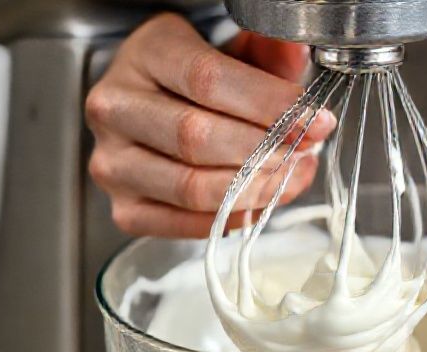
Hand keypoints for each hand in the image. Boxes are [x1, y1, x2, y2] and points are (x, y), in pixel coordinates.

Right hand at [85, 13, 333, 236]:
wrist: (152, 108)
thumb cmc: (194, 81)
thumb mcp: (232, 51)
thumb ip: (267, 52)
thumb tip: (298, 51)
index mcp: (145, 54)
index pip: (207, 80)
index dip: (268, 104)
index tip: (313, 119)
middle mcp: (116, 107)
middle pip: (196, 137)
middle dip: (264, 150)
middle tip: (304, 151)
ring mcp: (113, 163)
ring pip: (190, 187)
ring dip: (253, 188)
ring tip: (290, 176)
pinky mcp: (125, 209)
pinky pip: (183, 225)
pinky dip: (232, 218)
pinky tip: (261, 201)